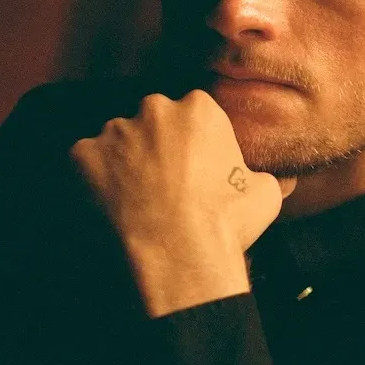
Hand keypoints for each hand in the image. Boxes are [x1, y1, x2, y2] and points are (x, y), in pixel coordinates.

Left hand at [70, 90, 296, 315]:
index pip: (191, 114)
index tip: (192, 172)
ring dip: (123, 164)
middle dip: (155, 148)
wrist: (179, 256)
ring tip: (135, 203)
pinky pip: (84, 163)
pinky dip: (92, 182)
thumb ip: (265, 176)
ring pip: (117, 142)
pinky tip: (110, 208)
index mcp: (198, 109)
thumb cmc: (225, 225)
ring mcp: (114, 130)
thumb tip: (282, 179)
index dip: (191, 145)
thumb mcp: (265, 195)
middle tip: (163, 187)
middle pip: (151, 122)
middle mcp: (154, 108)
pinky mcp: (82, 155)